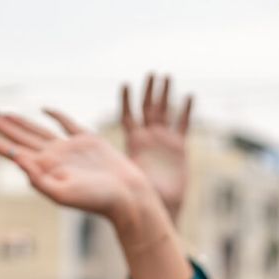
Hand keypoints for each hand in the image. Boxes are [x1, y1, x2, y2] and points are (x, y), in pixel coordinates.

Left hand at [0, 110, 160, 225]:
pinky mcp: (87, 141)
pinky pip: (65, 123)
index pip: (7, 150)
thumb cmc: (98, 201)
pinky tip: (45, 110)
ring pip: (35, 129)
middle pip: (16, 136)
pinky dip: (54, 114)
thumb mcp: (63, 194)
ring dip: (16, 120)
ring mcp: (68, 148)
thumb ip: (38, 179)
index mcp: (42, 167)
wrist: (128, 197)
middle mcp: (51, 156)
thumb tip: (16, 158)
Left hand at [120, 74, 191, 222]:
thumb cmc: (140, 195)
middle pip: (148, 108)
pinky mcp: (179, 147)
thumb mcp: (123, 175)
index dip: (127, 100)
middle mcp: (148, 137)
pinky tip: (189, 96)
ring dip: (165, 94)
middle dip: (149, 91)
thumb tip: (89, 162)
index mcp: (134, 142)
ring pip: (165, 111)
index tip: (126, 84)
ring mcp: (164, 140)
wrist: (162, 205)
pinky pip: (183, 124)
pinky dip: (186, 111)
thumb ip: (111, 163)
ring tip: (167, 76)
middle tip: (152, 73)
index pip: (128, 115)